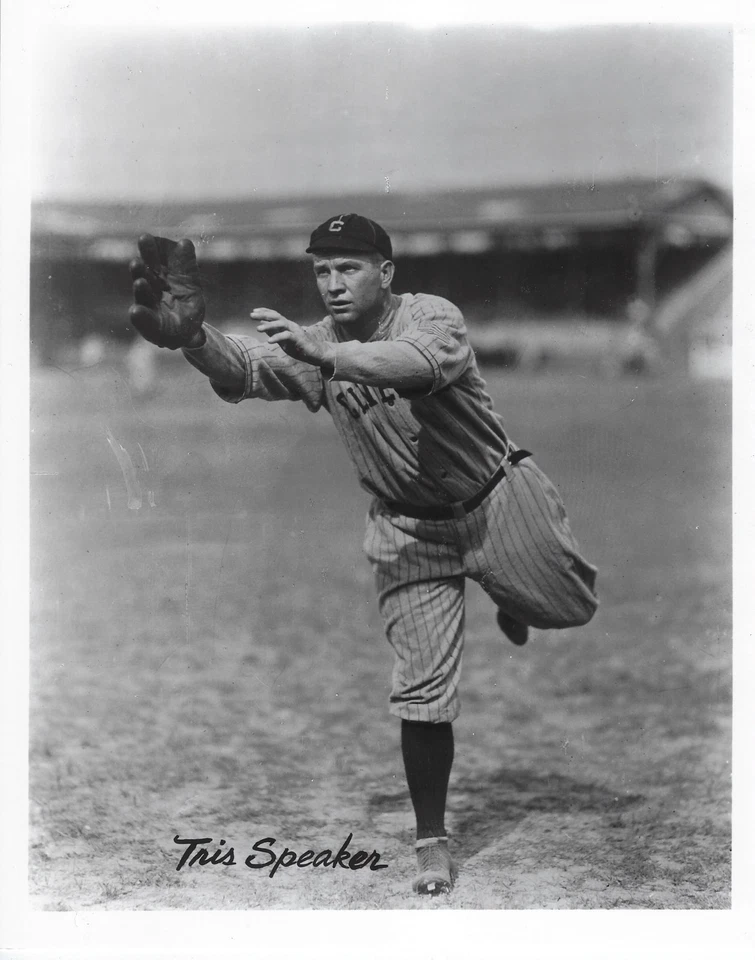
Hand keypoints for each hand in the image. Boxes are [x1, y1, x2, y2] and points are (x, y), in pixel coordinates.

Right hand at [129, 234, 205, 348]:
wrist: (188, 330)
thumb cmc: (185, 302)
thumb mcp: (190, 282)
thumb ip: (186, 265)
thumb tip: (185, 243)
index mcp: (159, 276)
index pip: (153, 260)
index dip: (150, 251)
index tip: (145, 238)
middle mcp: (150, 290)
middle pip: (144, 277)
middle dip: (141, 268)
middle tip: (138, 260)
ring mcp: (149, 309)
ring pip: (143, 298)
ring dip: (141, 290)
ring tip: (140, 282)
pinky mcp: (151, 328)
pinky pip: (145, 323)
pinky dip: (140, 317)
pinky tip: (135, 311)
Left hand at [253, 309, 331, 367]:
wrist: (317, 353)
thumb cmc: (300, 346)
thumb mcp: (284, 340)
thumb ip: (275, 333)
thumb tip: (263, 327)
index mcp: (287, 325)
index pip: (274, 315)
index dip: (264, 311)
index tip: (253, 311)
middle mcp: (291, 325)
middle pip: (276, 316)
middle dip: (263, 315)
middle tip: (252, 315)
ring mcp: (295, 331)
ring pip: (281, 324)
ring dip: (268, 325)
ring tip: (258, 328)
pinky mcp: (298, 339)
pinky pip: (287, 336)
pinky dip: (277, 337)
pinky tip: (269, 341)